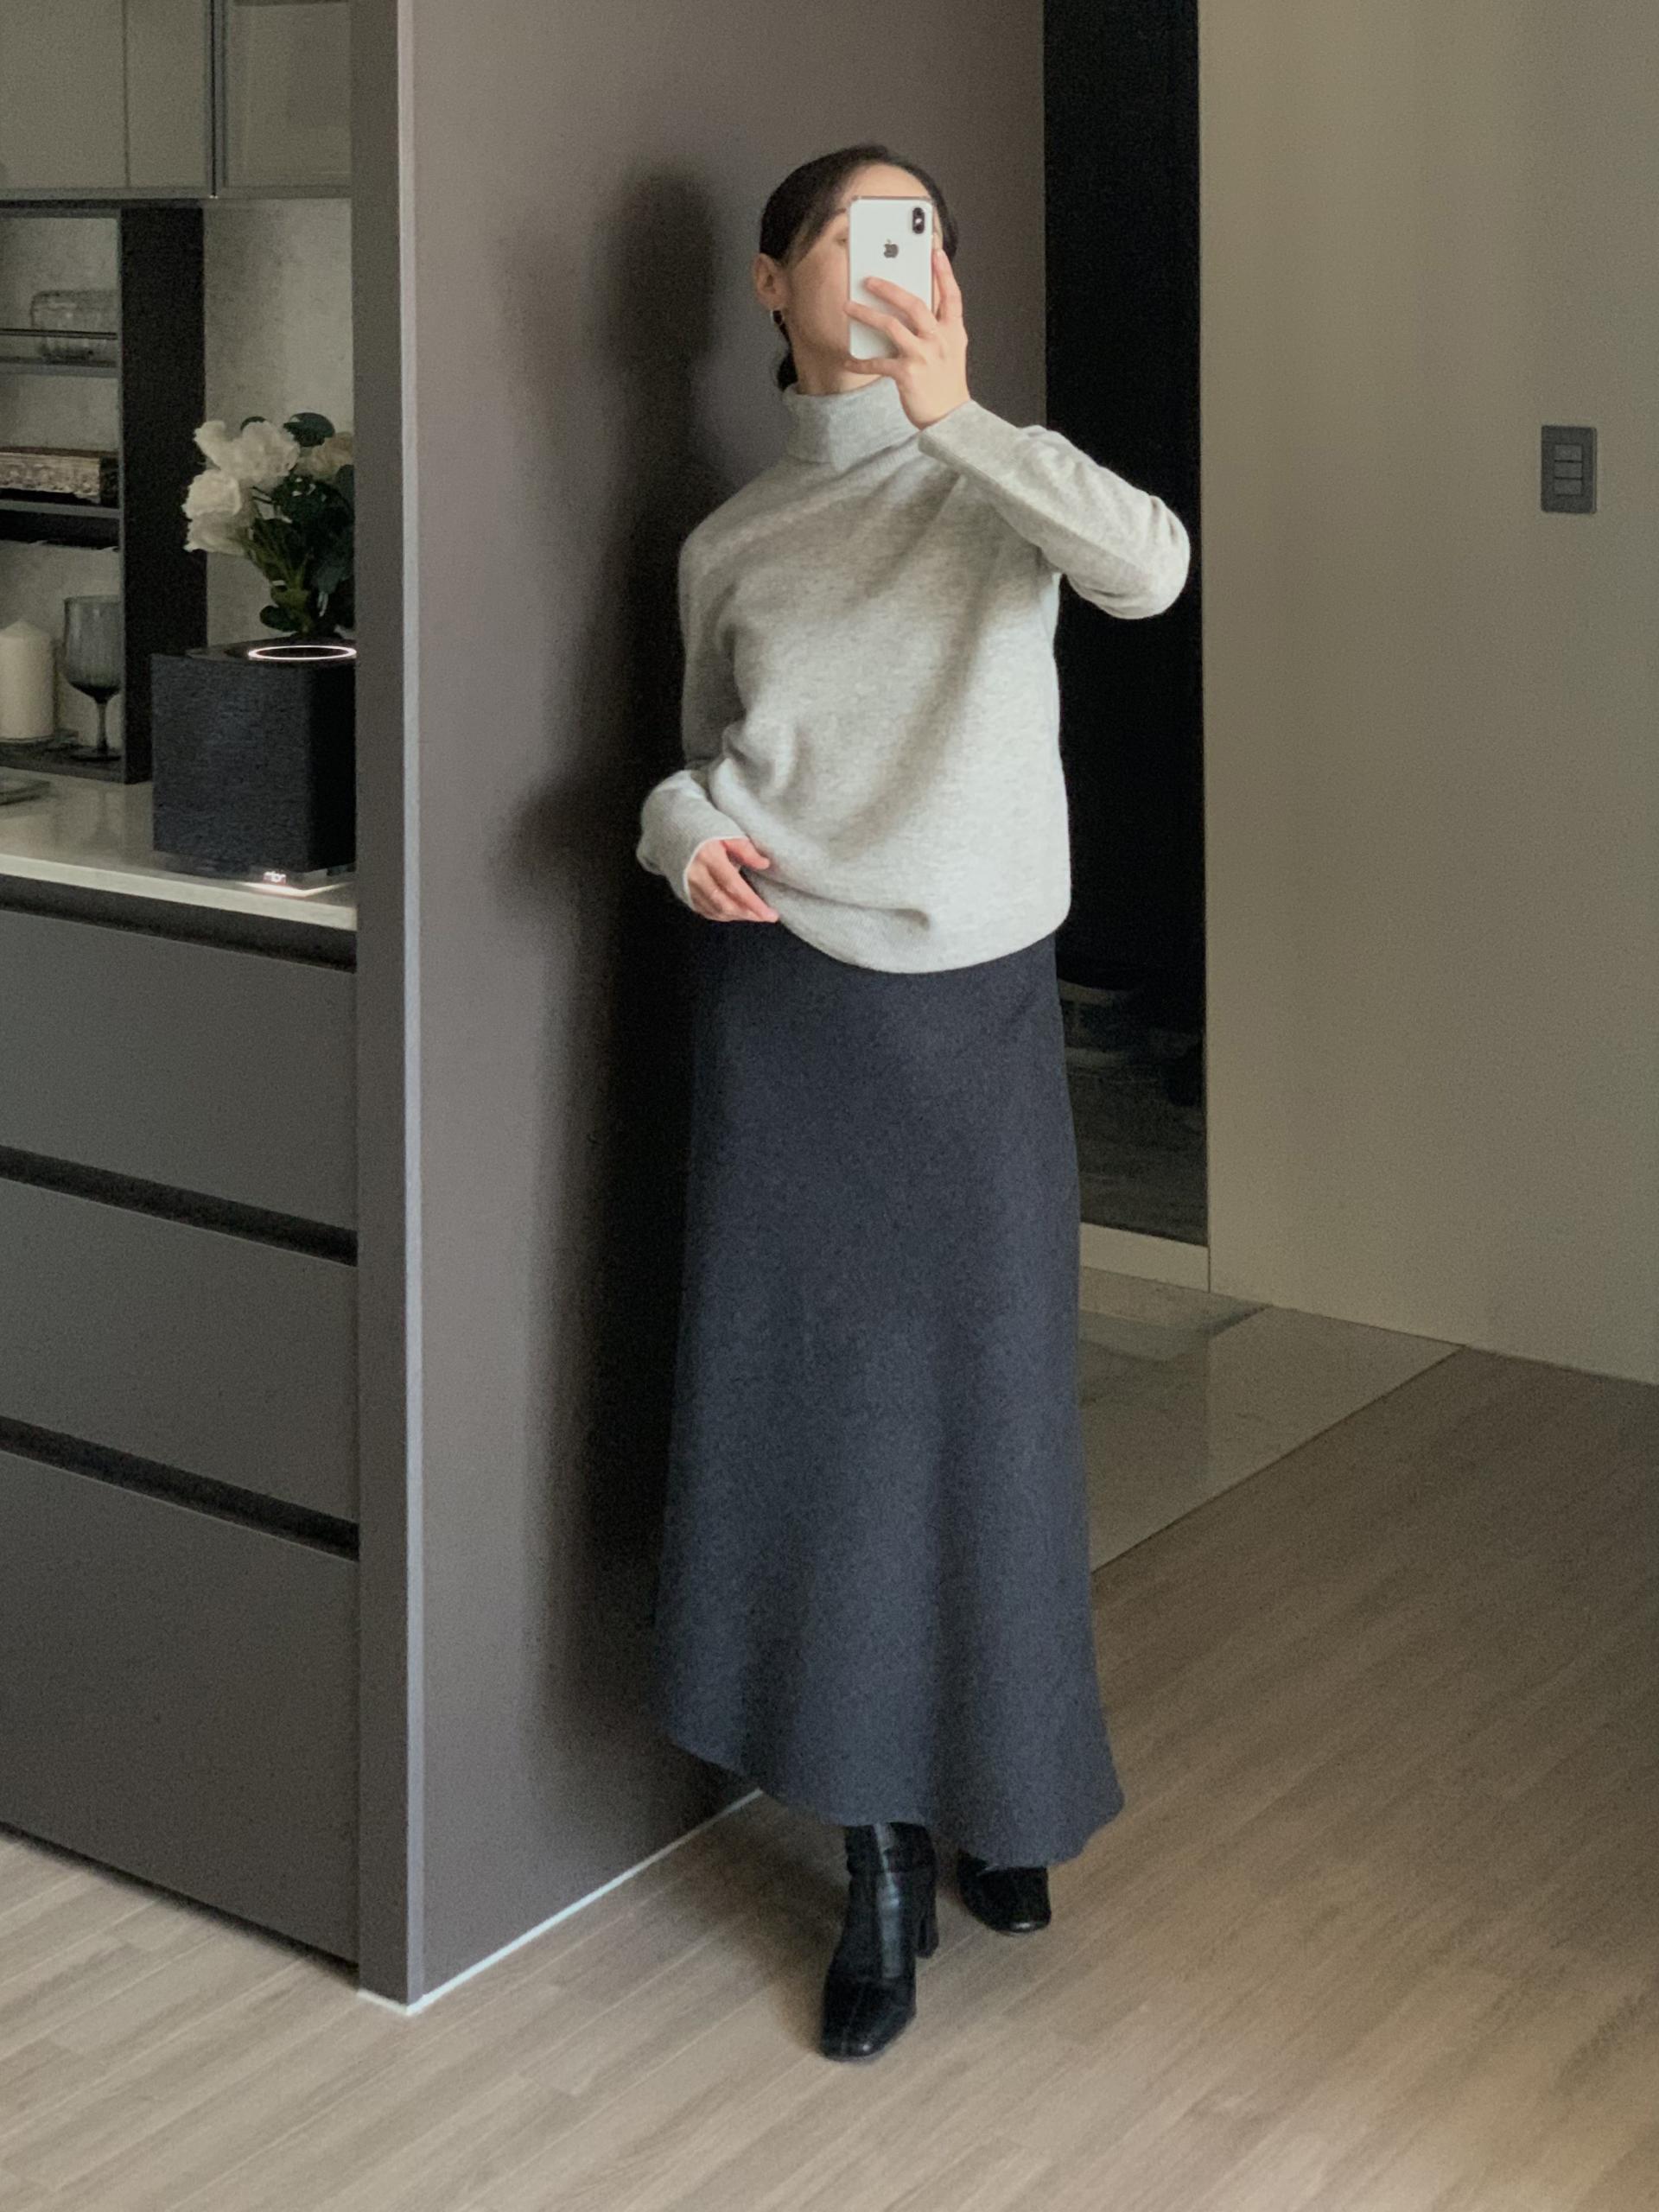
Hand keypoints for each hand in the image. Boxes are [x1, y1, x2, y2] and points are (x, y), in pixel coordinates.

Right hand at [687, 835, 779, 922]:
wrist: (671, 830)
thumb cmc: (703, 829)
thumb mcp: (726, 832)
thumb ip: (745, 849)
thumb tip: (764, 864)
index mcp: (708, 857)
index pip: (734, 886)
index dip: (753, 903)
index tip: (769, 914)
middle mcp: (695, 875)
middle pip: (725, 903)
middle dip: (748, 914)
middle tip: (767, 916)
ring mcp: (688, 886)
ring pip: (715, 910)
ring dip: (737, 916)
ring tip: (754, 914)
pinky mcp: (684, 893)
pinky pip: (705, 911)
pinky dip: (722, 915)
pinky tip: (735, 913)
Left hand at [844, 243, 970, 430]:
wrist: (949, 418)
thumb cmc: (946, 384)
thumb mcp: (951, 351)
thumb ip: (938, 328)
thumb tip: (909, 310)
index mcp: (953, 331)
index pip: (951, 296)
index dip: (944, 273)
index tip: (935, 252)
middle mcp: (939, 339)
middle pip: (914, 304)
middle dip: (889, 288)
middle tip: (869, 280)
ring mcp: (923, 356)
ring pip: (890, 326)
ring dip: (866, 314)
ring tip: (849, 307)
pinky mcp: (907, 374)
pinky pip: (878, 362)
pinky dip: (861, 361)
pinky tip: (850, 359)